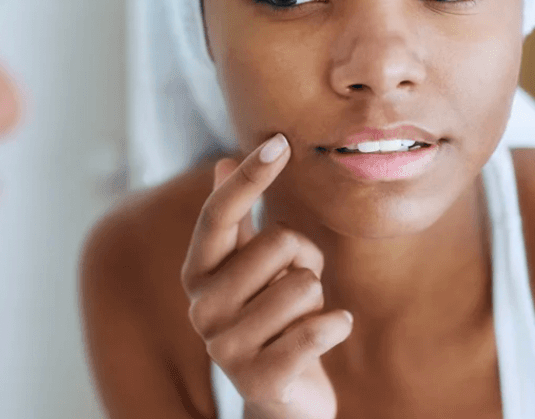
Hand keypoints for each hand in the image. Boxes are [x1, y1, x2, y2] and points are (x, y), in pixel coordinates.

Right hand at [181, 135, 352, 418]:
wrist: (281, 400)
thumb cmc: (271, 321)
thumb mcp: (250, 269)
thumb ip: (235, 220)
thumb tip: (221, 160)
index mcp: (198, 273)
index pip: (218, 214)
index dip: (249, 177)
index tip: (279, 143)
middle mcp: (202, 308)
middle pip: (278, 243)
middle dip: (307, 259)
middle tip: (300, 286)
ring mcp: (225, 347)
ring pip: (305, 285)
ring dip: (319, 300)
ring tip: (302, 320)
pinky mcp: (259, 380)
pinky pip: (317, 329)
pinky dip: (336, 325)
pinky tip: (329, 334)